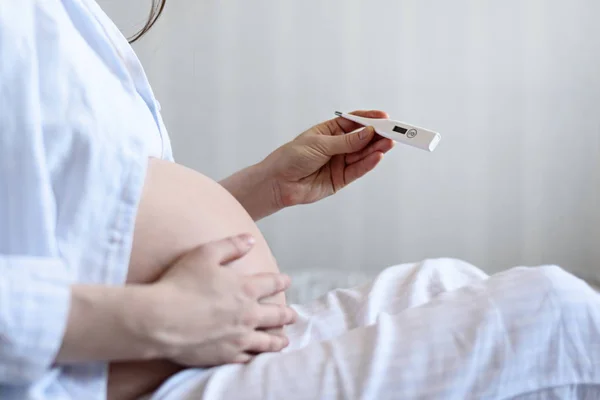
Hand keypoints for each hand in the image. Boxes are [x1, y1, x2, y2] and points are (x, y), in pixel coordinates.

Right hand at [146, 233, 296, 366]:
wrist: (160, 320)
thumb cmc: (180, 284)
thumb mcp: (205, 254)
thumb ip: (231, 246)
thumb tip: (250, 240)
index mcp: (246, 289)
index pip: (272, 283)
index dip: (281, 281)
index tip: (287, 281)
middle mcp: (248, 314)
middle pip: (276, 314)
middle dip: (287, 314)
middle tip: (293, 315)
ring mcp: (239, 337)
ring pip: (268, 340)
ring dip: (279, 339)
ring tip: (285, 340)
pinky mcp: (226, 355)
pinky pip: (248, 357)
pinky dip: (256, 356)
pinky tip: (258, 355)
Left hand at [264, 110, 394, 206]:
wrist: (278, 183)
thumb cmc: (291, 158)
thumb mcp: (319, 144)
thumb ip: (346, 141)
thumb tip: (368, 133)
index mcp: (330, 131)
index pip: (354, 122)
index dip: (370, 119)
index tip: (384, 117)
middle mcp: (337, 146)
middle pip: (362, 139)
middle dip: (377, 135)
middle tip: (393, 132)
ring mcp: (339, 163)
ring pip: (362, 154)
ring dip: (376, 149)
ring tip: (388, 143)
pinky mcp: (340, 179)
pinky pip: (357, 170)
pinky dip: (368, 163)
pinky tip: (378, 156)